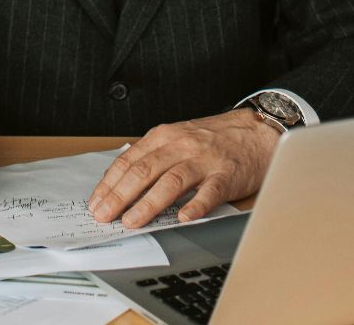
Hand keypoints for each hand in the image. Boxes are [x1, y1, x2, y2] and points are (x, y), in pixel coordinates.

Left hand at [88, 109, 277, 226]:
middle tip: (105, 216)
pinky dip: (195, 206)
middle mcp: (182, 145)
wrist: (257, 132)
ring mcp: (204, 160)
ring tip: (132, 221)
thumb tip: (121, 182)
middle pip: (144, 171)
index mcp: (165, 136)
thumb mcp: (178, 137)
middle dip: (120, 196)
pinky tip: (183, 218)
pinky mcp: (226, 175)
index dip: (109, 184)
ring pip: (171, 181)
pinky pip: (209, 192)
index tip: (96, 203)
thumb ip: (153, 155)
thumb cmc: (214, 139)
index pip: (129, 161)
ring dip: (149, 203)